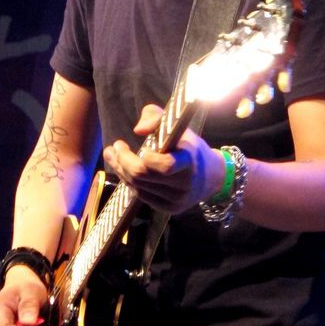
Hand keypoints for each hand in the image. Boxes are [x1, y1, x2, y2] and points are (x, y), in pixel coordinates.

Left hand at [102, 103, 224, 213]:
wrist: (210, 176)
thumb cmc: (188, 146)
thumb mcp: (176, 126)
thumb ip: (155, 117)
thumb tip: (138, 130)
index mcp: (188, 160)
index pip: (165, 165)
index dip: (146, 158)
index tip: (138, 145)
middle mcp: (183, 183)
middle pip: (142, 176)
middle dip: (122, 161)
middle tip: (114, 147)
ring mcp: (176, 199)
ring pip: (137, 186)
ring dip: (121, 170)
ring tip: (114, 157)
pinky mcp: (170, 208)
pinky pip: (141, 196)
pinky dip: (130, 182)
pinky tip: (126, 171)